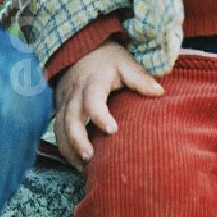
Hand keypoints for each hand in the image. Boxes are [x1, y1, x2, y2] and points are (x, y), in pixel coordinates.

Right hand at [53, 41, 163, 170]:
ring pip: (60, 127)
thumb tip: (159, 92)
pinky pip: (57, 130)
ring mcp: (65, 102)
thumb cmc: (107, 59)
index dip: (99, 114)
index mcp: (93, 81)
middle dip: (77, 139)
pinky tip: (77, 164)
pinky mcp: (60, 109)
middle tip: (90, 157)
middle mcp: (75, 93)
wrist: (80, 49)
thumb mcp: (124, 63)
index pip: (92, 98)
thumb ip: (139, 78)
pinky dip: (65, 148)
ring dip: (69, 148)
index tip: (112, 129)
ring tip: (83, 168)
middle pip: (70, 118)